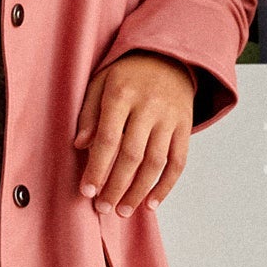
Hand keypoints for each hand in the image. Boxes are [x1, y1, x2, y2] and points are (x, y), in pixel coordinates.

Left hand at [73, 52, 196, 214]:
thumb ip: (89, 113)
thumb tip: (80, 145)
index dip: (97, 168)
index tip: (87, 191)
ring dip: (139, 191)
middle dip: (116, 186)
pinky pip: (178, 161)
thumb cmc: (127, 74)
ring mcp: (170, 117)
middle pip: (132, 155)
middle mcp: (149, 106)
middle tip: (103, 208)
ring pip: (155, 162)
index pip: (108, 139)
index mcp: (122, 94)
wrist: (169, 56)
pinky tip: (151, 203)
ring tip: (123, 210)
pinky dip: (166, 186)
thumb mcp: (101, 82)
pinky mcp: (185, 126)